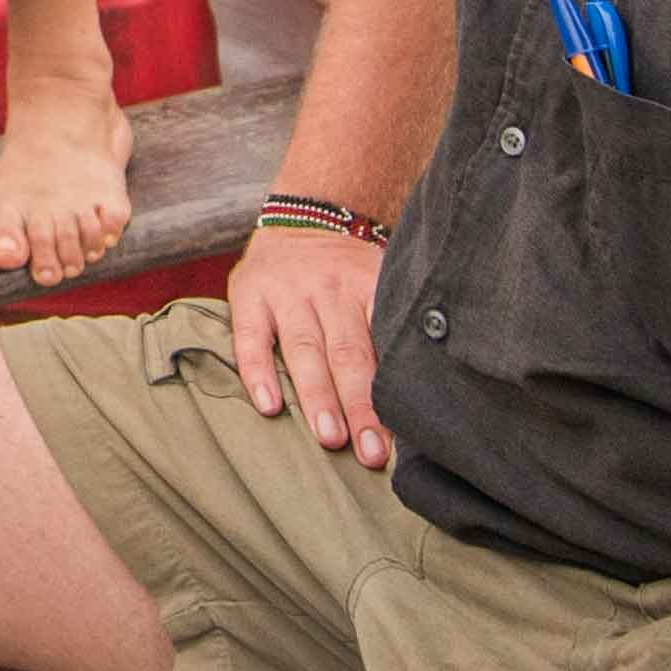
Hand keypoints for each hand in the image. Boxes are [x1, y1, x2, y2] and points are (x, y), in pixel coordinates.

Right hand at [226, 223, 393, 468]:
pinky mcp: (250, 294)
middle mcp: (330, 288)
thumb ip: (389, 329)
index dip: (391, 392)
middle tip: (370, 451)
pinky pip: (252, 338)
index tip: (400, 436)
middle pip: (348, 353)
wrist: (304, 218)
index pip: (384, 345)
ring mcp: (288, 291)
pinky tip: (269, 406)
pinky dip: (258, 373)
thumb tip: (419, 396)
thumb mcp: (379, 283)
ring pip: (305, 349)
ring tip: (329, 437)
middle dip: (360, 406)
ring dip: (317, 396)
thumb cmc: (350, 271)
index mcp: (369, 287)